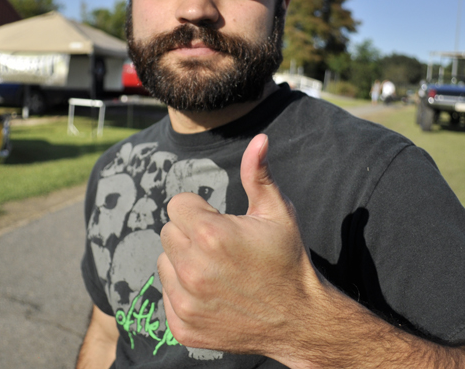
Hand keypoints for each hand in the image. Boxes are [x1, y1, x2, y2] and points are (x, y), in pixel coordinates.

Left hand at [157, 134, 319, 354]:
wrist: (299, 319)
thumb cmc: (288, 260)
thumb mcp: (277, 213)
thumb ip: (258, 174)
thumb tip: (259, 139)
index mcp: (211, 234)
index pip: (177, 205)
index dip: (200, 210)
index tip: (221, 223)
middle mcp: (192, 269)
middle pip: (168, 232)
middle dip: (191, 234)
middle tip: (222, 248)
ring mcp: (186, 301)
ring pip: (165, 262)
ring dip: (184, 263)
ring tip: (218, 271)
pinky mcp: (182, 326)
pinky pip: (166, 295)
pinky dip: (184, 293)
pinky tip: (214, 294)